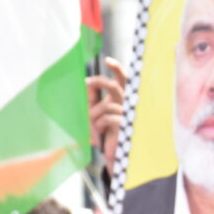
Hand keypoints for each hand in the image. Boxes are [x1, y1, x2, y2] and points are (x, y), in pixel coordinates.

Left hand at [87, 57, 126, 173]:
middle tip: (87, 82)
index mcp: (120, 98)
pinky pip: (108, 118)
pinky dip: (100, 124)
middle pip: (115, 86)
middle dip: (100, 82)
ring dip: (95, 115)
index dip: (117, 69)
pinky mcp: (126, 125)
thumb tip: (86, 85)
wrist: (112, 154)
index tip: (107, 60)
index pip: (122, 80)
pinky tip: (102, 133)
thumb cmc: (105, 134)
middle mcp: (126, 104)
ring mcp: (127, 114)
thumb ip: (92, 100)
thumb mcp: (95, 114)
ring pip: (107, 105)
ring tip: (94, 127)